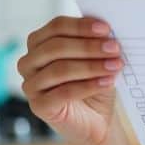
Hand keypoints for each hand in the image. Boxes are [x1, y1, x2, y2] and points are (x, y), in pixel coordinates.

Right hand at [16, 16, 123, 144]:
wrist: (96, 118)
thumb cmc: (94, 82)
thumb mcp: (96, 56)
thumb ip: (94, 40)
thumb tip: (105, 28)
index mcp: (39, 42)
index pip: (56, 27)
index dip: (81, 26)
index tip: (106, 29)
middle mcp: (29, 62)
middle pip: (55, 47)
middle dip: (88, 46)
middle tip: (114, 48)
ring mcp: (30, 85)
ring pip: (60, 69)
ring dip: (91, 66)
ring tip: (115, 66)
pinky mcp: (38, 106)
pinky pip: (63, 93)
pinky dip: (88, 86)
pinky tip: (107, 82)